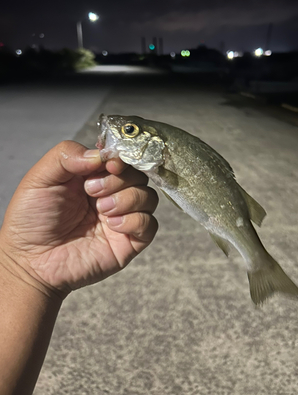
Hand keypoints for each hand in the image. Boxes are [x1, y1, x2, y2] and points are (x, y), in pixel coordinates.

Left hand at [0, 140, 158, 297]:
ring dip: (127, 199)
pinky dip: (134, 220)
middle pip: (138, 175)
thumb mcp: (40, 177)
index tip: (109, 165)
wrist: (29, 261)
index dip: (120, 158)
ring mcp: (122, 218)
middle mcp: (111, 194)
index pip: (122, 158)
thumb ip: (67, 155)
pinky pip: (150, 224)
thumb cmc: (31, 220)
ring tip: (102, 210)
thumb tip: (101, 154)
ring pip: (148, 197)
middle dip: (118, 181)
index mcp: (93, 176)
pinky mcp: (128, 241)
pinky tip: (111, 226)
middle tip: (92, 192)